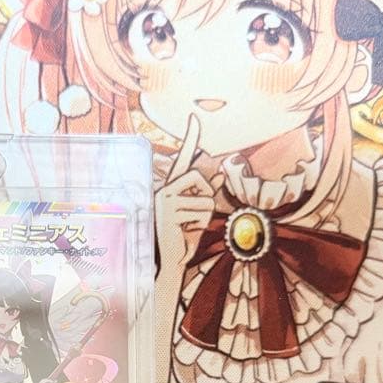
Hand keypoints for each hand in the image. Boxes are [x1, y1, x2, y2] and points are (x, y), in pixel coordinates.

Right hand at [155, 115, 223, 267]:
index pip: (183, 159)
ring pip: (205, 199)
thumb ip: (204, 194)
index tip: (194, 118)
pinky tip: (185, 233)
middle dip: (206, 197)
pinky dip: (200, 225)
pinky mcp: (170, 213)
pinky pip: (202, 212)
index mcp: (170, 188)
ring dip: (204, 217)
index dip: (189, 138)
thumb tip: (217, 176)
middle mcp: (165, 190)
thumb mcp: (196, 215)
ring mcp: (166, 200)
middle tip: (194, 216)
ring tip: (188, 229)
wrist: (170, 263)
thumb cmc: (182, 239)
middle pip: (199, 177)